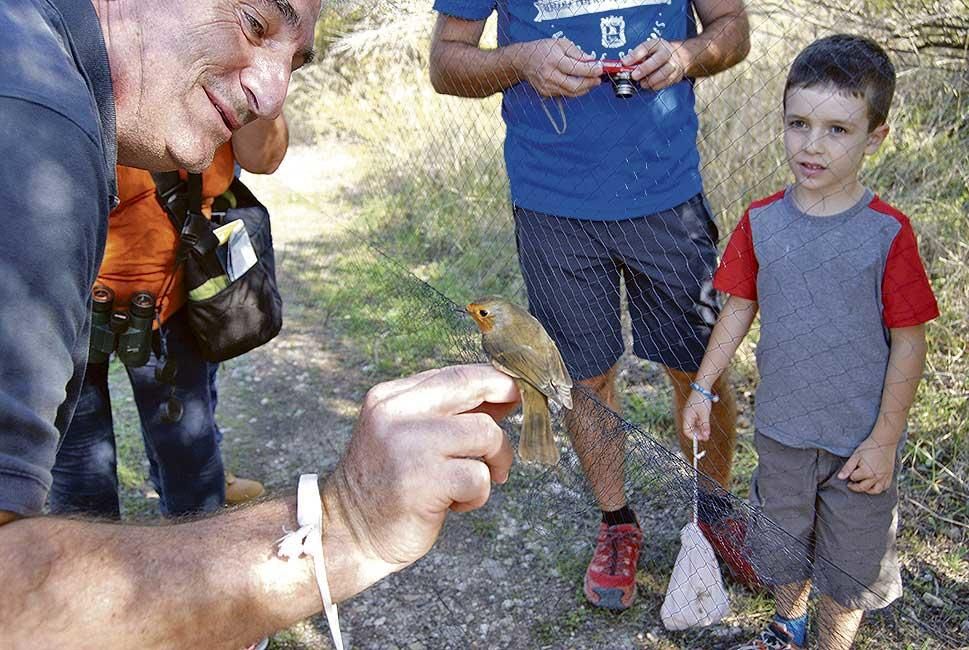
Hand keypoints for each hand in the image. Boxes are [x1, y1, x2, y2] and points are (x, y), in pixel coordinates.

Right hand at [322, 365, 518, 578]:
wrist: (347, 533)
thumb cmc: (388, 486)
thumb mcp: (408, 436)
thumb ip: (448, 413)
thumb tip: (506, 395)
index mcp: (391, 397)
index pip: (456, 374)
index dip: (495, 381)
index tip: (515, 393)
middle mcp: (396, 413)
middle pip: (473, 389)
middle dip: (506, 402)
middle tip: (517, 420)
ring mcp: (408, 445)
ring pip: (485, 434)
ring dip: (494, 461)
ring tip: (476, 481)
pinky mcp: (422, 480)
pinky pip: (478, 477)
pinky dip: (478, 494)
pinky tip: (456, 505)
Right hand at [515, 38, 601, 96]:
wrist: (523, 60)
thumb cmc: (542, 50)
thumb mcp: (560, 43)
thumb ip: (577, 52)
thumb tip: (591, 60)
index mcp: (554, 60)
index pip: (576, 68)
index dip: (590, 70)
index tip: (600, 68)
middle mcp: (550, 75)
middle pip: (575, 86)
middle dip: (589, 83)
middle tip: (598, 79)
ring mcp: (547, 86)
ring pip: (571, 93)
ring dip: (584, 89)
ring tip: (591, 82)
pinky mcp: (546, 93)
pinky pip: (565, 94)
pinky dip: (574, 90)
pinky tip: (579, 84)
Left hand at [622, 38, 688, 90]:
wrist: (679, 57)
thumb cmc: (658, 54)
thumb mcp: (648, 50)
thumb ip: (637, 57)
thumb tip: (623, 65)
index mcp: (657, 44)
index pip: (645, 48)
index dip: (634, 55)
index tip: (625, 62)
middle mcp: (666, 52)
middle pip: (657, 60)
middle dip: (644, 69)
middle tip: (634, 76)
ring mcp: (673, 63)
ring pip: (663, 72)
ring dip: (651, 80)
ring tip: (642, 83)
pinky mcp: (676, 74)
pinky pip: (666, 81)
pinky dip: (657, 85)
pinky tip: (650, 86)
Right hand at [682, 390, 712, 440]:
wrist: (702, 387)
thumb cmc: (702, 400)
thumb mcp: (705, 414)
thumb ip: (705, 425)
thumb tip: (706, 436)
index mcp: (687, 417)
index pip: (686, 431)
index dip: (693, 437)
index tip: (701, 439)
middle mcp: (687, 416)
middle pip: (690, 429)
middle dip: (698, 434)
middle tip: (706, 437)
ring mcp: (690, 414)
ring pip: (694, 425)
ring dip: (700, 430)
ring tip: (708, 433)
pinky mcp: (694, 411)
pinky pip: (696, 421)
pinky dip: (701, 424)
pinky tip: (706, 426)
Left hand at [838, 435, 897, 493]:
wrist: (884, 442)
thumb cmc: (868, 448)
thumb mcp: (855, 456)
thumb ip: (847, 468)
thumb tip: (840, 477)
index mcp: (867, 472)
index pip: (854, 478)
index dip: (850, 475)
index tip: (850, 471)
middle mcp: (876, 477)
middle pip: (863, 487)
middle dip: (855, 486)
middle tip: (850, 484)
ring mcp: (884, 477)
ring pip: (875, 491)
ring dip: (867, 490)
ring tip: (862, 485)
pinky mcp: (890, 476)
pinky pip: (885, 487)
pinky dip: (879, 488)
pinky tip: (874, 484)